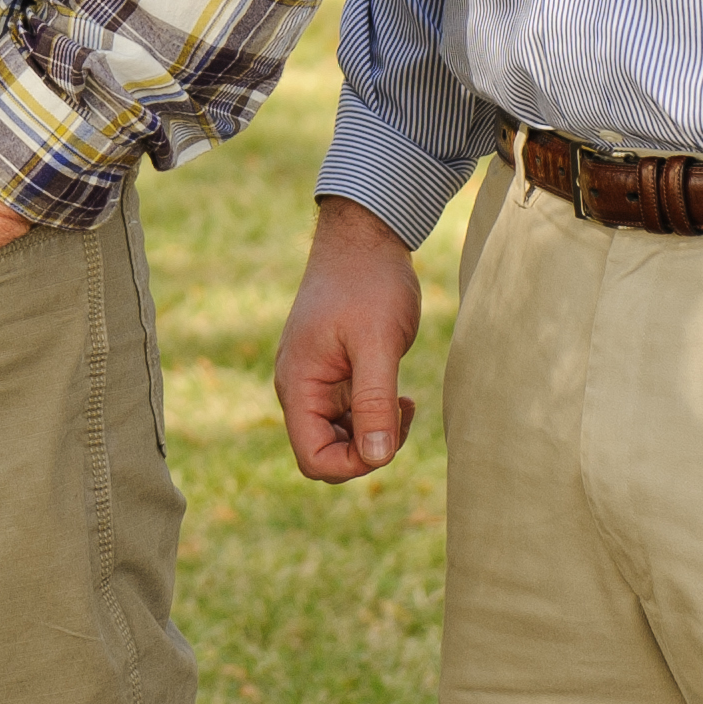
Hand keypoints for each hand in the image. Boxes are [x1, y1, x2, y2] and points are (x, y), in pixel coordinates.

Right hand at [276, 196, 422, 479]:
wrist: (364, 239)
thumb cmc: (368, 283)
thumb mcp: (377, 344)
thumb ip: (374, 402)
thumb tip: (377, 458)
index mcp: (299, 385)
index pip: (314, 458)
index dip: (353, 464)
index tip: (391, 436)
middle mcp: (300, 388)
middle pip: (325, 453)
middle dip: (367, 450)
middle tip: (401, 415)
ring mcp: (316, 381)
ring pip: (339, 437)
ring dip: (374, 433)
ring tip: (404, 403)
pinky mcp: (334, 372)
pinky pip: (349, 415)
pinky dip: (375, 415)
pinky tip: (398, 395)